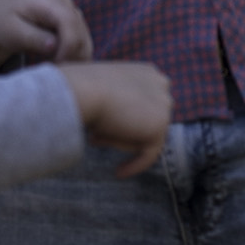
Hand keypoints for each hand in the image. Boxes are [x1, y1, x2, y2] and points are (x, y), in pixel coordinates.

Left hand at [0, 0, 93, 68]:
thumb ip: (32, 37)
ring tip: (50, 68)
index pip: (70, 23)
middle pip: (81, 35)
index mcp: (50, 2)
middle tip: (52, 73)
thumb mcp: (12, 31)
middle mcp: (66, 5)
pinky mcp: (75, 26)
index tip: (57, 66)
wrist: (2, 18)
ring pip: (85, 43)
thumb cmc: (4, 23)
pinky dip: (73, 59)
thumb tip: (53, 46)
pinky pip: (83, 46)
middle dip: (70, 58)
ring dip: (72, 60)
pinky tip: (54, 63)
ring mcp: (73, 14)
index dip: (68, 47)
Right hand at [58, 62, 171, 178]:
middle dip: (121, 131)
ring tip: (94, 138)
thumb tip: (106, 127)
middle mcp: (160, 83)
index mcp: (147, 71)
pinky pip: (150, 153)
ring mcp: (164, 103)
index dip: (124, 118)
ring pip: (144, 135)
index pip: (144, 102)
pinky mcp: (160, 124)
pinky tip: (118, 173)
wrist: (84, 90)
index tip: (104, 130)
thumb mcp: (99, 88)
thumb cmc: (81, 86)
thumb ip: (113, 103)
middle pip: (145, 119)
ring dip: (120, 140)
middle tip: (94, 138)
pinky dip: (136, 165)